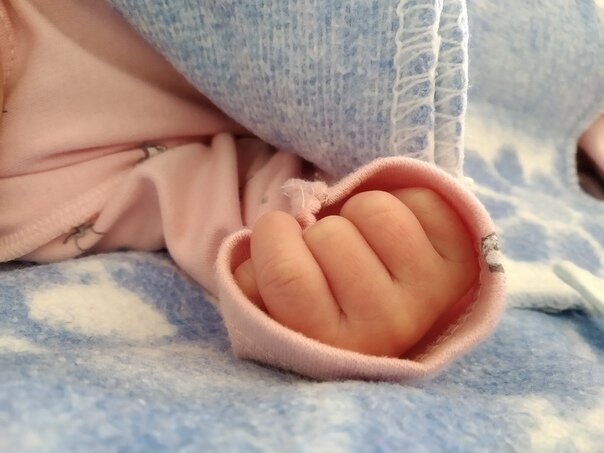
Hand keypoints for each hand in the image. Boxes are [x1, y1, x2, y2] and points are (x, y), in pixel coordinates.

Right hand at [234, 189, 478, 356]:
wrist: (383, 306)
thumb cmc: (319, 299)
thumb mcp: (271, 302)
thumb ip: (250, 282)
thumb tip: (256, 254)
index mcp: (329, 344)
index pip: (287, 273)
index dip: (273, 237)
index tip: (280, 238)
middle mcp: (384, 328)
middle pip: (331, 236)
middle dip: (317, 229)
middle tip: (325, 249)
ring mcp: (427, 295)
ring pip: (375, 211)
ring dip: (356, 212)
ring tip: (358, 239)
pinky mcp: (459, 264)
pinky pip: (422, 201)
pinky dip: (401, 200)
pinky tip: (391, 233)